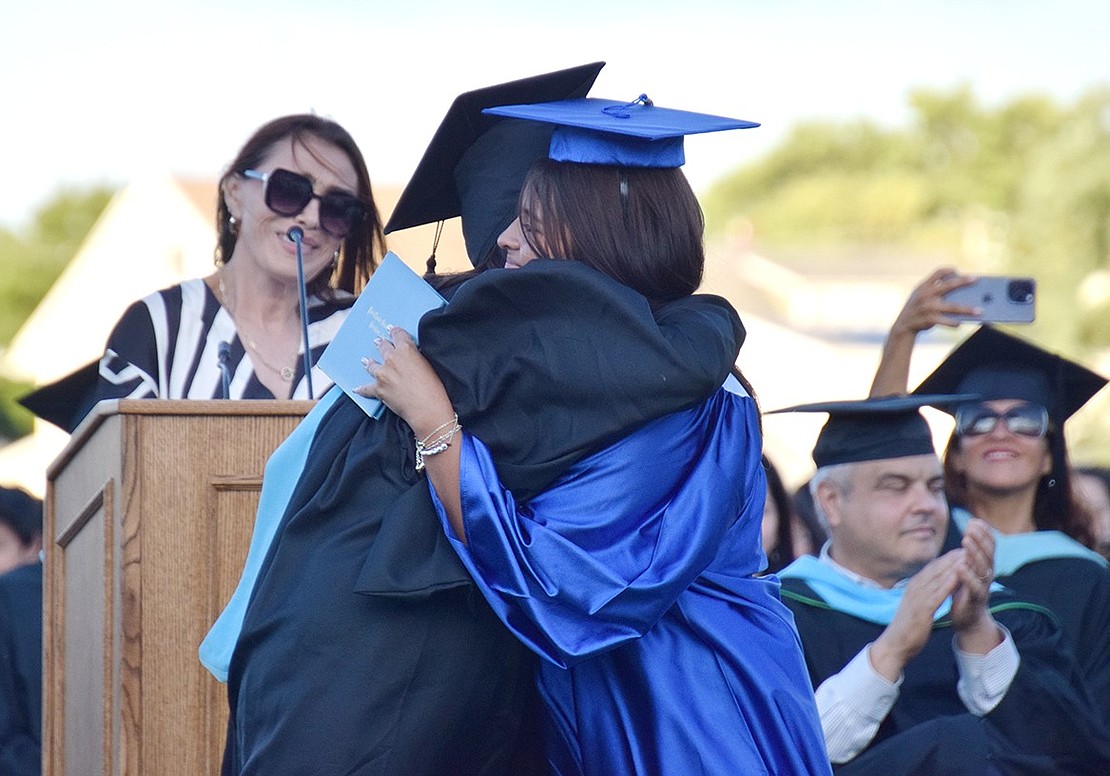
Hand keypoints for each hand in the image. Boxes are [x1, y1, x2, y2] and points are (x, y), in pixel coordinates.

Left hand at [356, 327, 455, 437]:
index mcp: (406, 350)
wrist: (427, 410)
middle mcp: (392, 359)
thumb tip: (411, 357)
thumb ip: (417, 357)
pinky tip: (357, 388)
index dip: (394, 332)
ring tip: (366, 360)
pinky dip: (362, 389)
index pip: (398, 334)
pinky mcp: (378, 389)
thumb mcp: (429, 365)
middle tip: (379, 342)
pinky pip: (366, 388)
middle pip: (383, 347)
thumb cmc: (434, 389)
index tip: (391, 330)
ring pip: (372, 364)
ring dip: (369, 362)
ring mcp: (383, 374)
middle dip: (381, 344)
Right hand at [870, 551, 961, 679]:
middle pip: (935, 569)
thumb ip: (924, 594)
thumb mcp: (916, 605)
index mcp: (913, 587)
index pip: (932, 568)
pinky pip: (936, 594)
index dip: (947, 559)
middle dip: (952, 558)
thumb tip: (934, 586)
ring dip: (952, 567)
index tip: (961, 551)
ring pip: (937, 578)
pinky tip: (957, 577)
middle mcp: (914, 588)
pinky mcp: (921, 610)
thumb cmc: (907, 627)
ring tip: (966, 557)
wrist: (895, 645)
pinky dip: (947, 584)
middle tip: (967, 547)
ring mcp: (917, 598)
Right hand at [890, 268, 978, 338]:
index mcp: (924, 286)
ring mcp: (926, 307)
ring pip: (951, 307)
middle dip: (962, 282)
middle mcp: (925, 294)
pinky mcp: (927, 319)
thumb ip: (936, 291)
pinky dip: (952, 322)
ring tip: (979, 311)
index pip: (938, 273)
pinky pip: (944, 320)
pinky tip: (960, 323)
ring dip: (966, 309)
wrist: (902, 326)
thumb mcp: (921, 297)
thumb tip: (963, 293)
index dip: (949, 270)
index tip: (959, 271)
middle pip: (947, 285)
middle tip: (976, 280)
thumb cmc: (918, 310)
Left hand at [950, 519, 1001, 653]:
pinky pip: (974, 587)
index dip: (984, 533)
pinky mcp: (976, 600)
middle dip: (980, 539)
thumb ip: (971, 552)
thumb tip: (970, 530)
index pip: (989, 546)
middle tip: (970, 527)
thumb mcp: (969, 568)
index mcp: (986, 565)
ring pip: (983, 568)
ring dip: (974, 553)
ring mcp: (984, 587)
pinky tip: (959, 566)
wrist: (968, 619)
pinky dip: (967, 576)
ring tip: (964, 541)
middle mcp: (988, 575)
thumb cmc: (966, 590)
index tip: (974, 520)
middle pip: (988, 554)